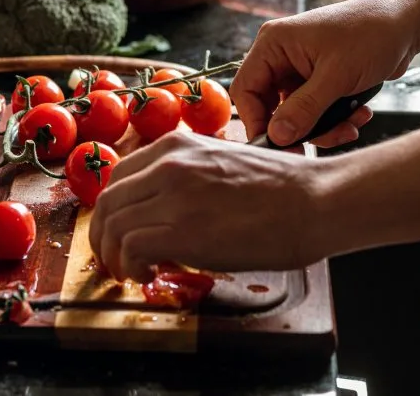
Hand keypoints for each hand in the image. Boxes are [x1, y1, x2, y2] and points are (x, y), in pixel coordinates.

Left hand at [88, 130, 327, 281]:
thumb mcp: (223, 162)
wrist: (315, 200)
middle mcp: (168, 164)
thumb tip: (168, 207)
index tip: (120, 231)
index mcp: (177, 145)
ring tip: (132, 272)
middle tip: (115, 259)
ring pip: (112, 226)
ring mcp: (173, 196)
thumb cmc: (283, 187)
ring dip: (114, 256)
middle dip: (104, 236)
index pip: (119, 177)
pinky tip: (148, 275)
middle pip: (108, 202)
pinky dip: (130, 266)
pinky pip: (130, 248)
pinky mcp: (182, 230)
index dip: (113, 210)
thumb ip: (189, 176)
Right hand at [232, 0, 419, 146]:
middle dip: (299, 128)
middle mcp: (282, 56)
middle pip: (271, 106)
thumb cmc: (372, 33)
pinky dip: (336, 119)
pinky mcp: (320, 79)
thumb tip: (276, 136)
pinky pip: (316, 110)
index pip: (246, 90)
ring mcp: (301, 68)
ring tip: (350, 126)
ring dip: (324, 126)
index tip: (278, 145)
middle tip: (319, 143)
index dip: (257, 121)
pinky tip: (359, 114)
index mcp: (274, 44)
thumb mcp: (337, 76)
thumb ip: (304, 109)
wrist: (408, 22)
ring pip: (297, 114)